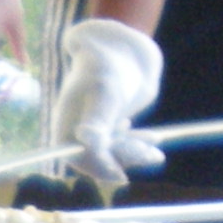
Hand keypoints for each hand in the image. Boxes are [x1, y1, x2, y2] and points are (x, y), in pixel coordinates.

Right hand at [52, 18, 163, 196]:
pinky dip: (139, 145)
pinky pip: (124, 143)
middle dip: (125, 158)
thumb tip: (88, 142)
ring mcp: (95, 128)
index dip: (99, 168)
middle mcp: (77, 130)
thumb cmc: (107, 65)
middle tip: (152, 155)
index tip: (122, 176)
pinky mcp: (112, 125)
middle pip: (99, 158)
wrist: (123, 45)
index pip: (78, 159)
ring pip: (114, 153)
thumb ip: (98, 119)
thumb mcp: (105, 92)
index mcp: (66, 125)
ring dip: (136, 154)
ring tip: (157, 153)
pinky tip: (155, 141)